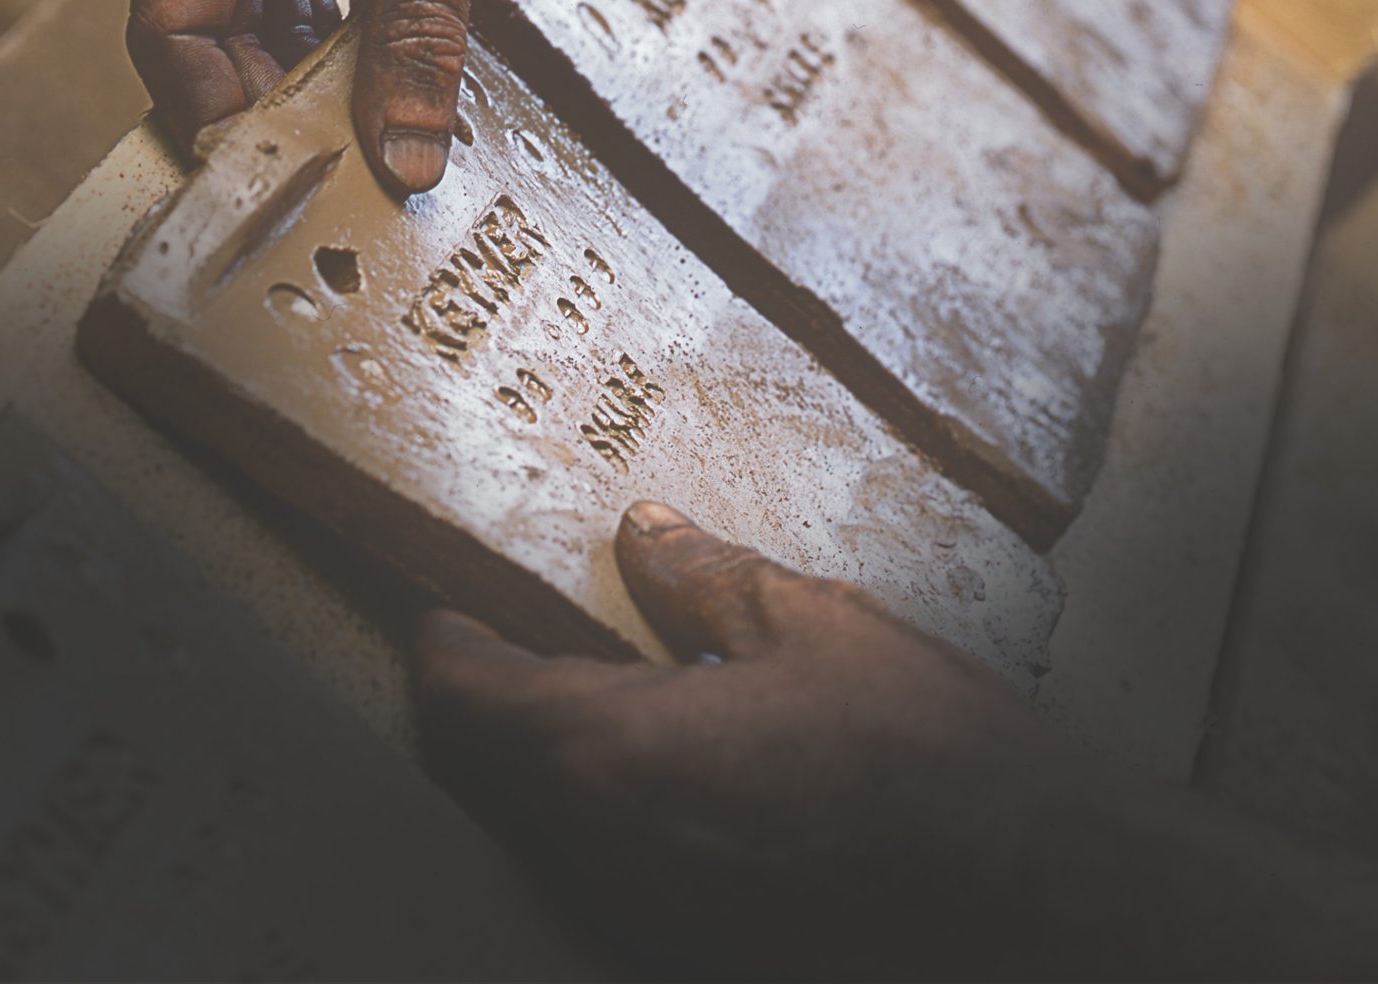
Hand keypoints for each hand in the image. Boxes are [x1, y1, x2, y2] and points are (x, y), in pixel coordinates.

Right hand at [128, 0, 580, 193]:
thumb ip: (417, 45)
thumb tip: (406, 157)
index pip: (169, 22)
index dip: (212, 108)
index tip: (270, 171)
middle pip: (206, 22)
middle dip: (262, 96)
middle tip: (323, 163)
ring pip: (254, 5)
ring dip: (299, 70)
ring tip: (353, 128)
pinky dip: (330, 31)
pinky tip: (370, 69)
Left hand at [414, 502, 1075, 979]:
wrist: (1031, 891)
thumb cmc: (921, 749)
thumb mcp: (810, 624)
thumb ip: (705, 575)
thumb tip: (643, 530)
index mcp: (614, 753)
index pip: (467, 699)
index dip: (441, 647)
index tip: (440, 612)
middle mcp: (604, 850)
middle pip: (485, 768)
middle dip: (481, 701)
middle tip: (508, 639)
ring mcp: (645, 913)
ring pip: (538, 824)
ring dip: (536, 757)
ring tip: (581, 690)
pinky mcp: (691, 948)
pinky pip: (601, 868)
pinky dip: (595, 810)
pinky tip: (662, 767)